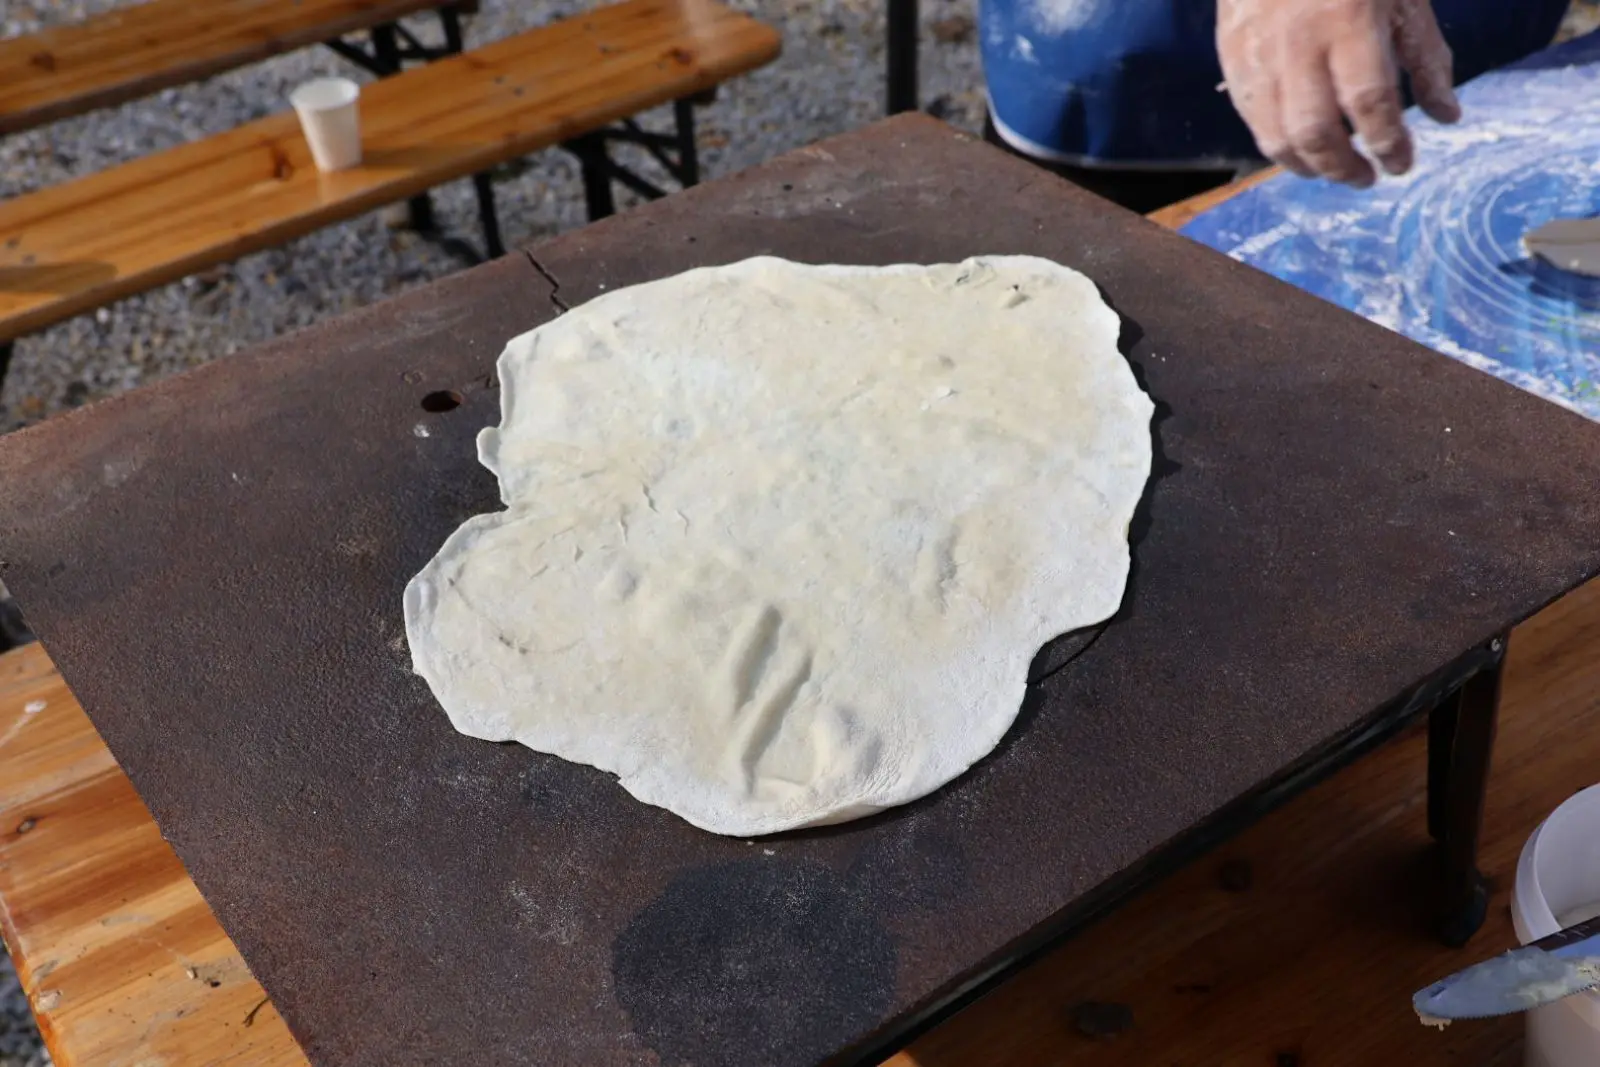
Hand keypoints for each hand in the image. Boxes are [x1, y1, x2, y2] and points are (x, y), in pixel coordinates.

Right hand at [1216, 0, 1461, 186]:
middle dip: (1344, 168)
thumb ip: (1426, 58)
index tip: (1402, 164)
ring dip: (1308, 167)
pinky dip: (1276, 143)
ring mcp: (1257, 51)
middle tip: (1368, 178)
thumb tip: (1447, 116)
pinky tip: (1300, 146)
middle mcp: (1298, 42)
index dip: (1389, 144)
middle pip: (1316, 132)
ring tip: (1333, 170)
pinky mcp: (1231, 55)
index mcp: (1350, 20)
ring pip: (1275, 137)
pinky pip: (1251, 118)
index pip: (1369, 103)